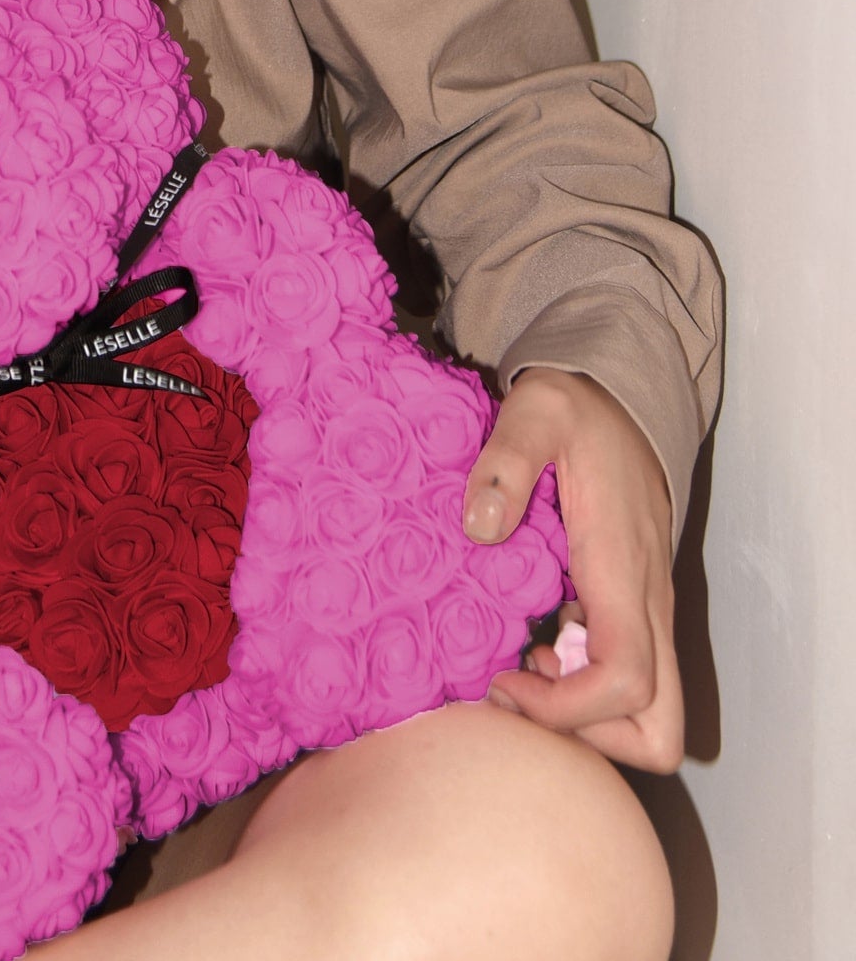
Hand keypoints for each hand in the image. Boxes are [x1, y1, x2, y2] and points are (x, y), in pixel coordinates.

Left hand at [462, 366, 683, 771]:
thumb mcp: (536, 411)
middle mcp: (645, 604)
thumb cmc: (575, 409)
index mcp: (622, 570)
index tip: (504, 679)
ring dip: (580, 716)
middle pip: (658, 726)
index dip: (567, 709)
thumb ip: (505, 462)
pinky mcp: (627, 610)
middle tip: (512, 693)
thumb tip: (480, 528)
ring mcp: (642, 612)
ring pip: (647, 714)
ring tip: (516, 667)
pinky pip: (621, 682)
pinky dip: (576, 687)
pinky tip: (530, 645)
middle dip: (587, 738)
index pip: (628, 681)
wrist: (617, 399)